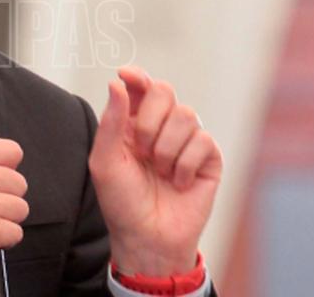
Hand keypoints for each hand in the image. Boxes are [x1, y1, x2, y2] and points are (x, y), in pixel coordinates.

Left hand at [88, 66, 222, 275]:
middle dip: (150, 120)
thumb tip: (117, 82)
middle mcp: (160, 126)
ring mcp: (186, 140)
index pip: (138, 87)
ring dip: (166, 148)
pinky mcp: (208, 157)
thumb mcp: (104, 162)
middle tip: (142, 150)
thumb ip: (111, 121)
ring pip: (186, 114)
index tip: (128, 75)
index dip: (136, 76)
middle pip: (164, 91)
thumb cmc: (122, 202)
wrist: (148, 238)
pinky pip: (203, 140)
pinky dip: (186, 164)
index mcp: (132, 123)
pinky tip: (178, 183)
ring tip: (159, 172)